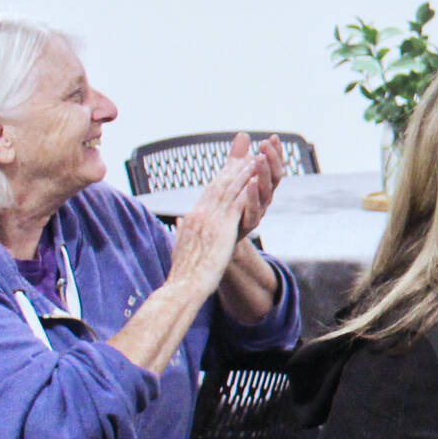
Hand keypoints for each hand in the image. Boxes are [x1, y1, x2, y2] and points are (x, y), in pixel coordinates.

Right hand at [166, 149, 256, 299]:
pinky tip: (257, 180)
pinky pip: (237, 204)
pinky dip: (247, 190)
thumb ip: (182, 229)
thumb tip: (179, 219)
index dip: (223, 176)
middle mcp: (200, 214)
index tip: (233, 165)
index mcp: (193, 218)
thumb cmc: (183, 272)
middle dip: (235, 167)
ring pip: (230, 190)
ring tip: (257, 158)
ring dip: (244, 173)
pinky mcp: (221, 229)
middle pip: (220, 184)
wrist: (182, 286)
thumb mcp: (181, 245)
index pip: (210, 191)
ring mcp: (210, 220)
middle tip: (248, 152)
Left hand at [233, 133, 285, 240]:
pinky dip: (253, 195)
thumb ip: (238, 158)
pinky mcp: (248, 222)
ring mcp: (259, 210)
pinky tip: (251, 182)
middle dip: (272, 159)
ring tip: (259, 157)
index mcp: (263, 186)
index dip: (276, 153)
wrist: (220, 237)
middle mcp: (265, 197)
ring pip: (267, 191)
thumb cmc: (230, 204)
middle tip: (265, 144)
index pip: (274, 166)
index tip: (273, 137)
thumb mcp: (233, 178)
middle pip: (275, 177)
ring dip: (264, 173)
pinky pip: (254, 208)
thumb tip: (243, 135)